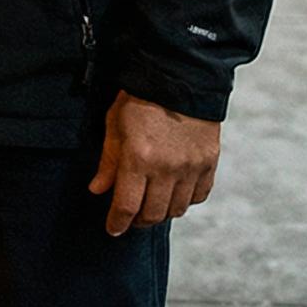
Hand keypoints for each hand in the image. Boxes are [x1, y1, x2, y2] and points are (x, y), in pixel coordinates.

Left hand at [89, 90, 219, 234]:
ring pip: (176, 209)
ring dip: (161, 212)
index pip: (126, 206)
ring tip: (151, 204)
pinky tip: (173, 192)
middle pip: (153, 214)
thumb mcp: (114, 125)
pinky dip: (185, 200)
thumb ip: (108, 162)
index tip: (112, 230)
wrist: (180, 77)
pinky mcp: (209, 163)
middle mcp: (167, 168)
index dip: (117, 222)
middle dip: (138, 220)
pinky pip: (198, 196)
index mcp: (139, 158)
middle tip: (130, 216)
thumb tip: (98, 190)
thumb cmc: (140, 98)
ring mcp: (191, 167)